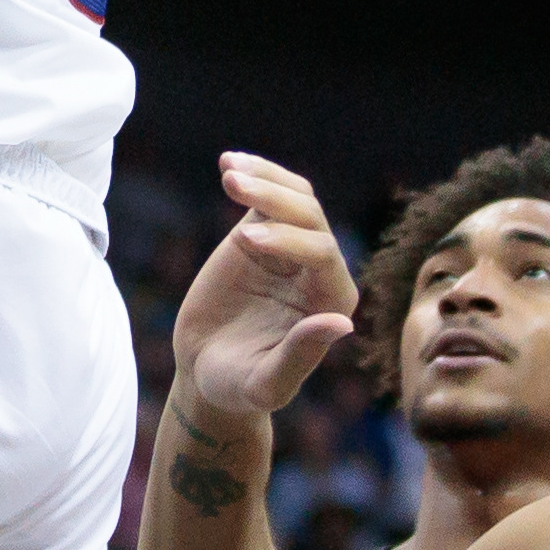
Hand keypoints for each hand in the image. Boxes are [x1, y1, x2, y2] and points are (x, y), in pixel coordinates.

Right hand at [169, 151, 354, 424]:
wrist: (207, 370)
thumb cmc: (239, 386)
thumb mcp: (266, 384)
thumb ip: (301, 355)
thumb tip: (342, 323)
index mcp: (331, 303)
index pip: (324, 255)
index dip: (289, 241)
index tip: (246, 239)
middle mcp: (320, 271)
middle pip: (311, 217)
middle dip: (275, 199)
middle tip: (233, 185)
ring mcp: (292, 248)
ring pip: (294, 197)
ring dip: (264, 179)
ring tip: (230, 171)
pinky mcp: (264, 233)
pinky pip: (270, 194)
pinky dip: (253, 174)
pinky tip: (227, 163)